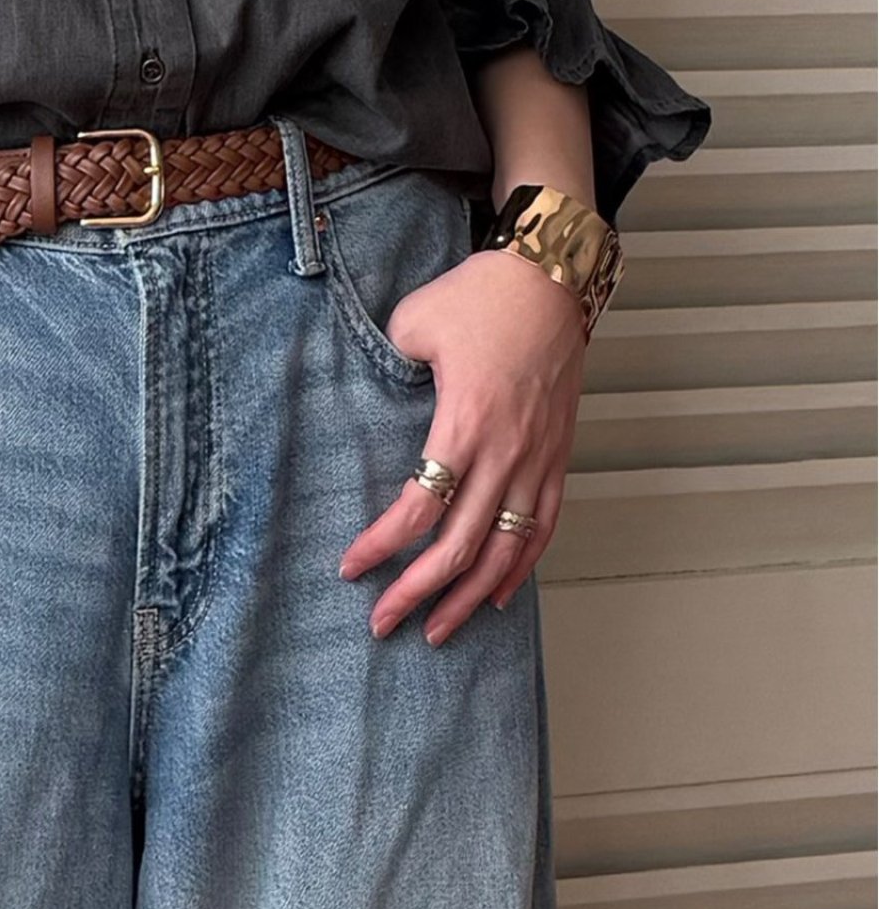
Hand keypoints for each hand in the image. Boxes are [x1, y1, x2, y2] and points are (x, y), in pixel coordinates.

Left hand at [337, 247, 586, 642]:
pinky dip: (521, 566)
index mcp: (464, 424)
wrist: (550, 278)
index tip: (351, 569)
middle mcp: (506, 453)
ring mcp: (538, 459)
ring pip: (507, 550)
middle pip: (461, 546)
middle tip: (383, 624)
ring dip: (470, 597)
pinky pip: (543, 526)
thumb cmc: (480, 295)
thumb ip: (389, 362)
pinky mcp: (558, 456)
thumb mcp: (413, 321)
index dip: (382, 546)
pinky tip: (498, 594)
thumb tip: (377, 388)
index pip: (419, 508)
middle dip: (418, 593)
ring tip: (439, 630)